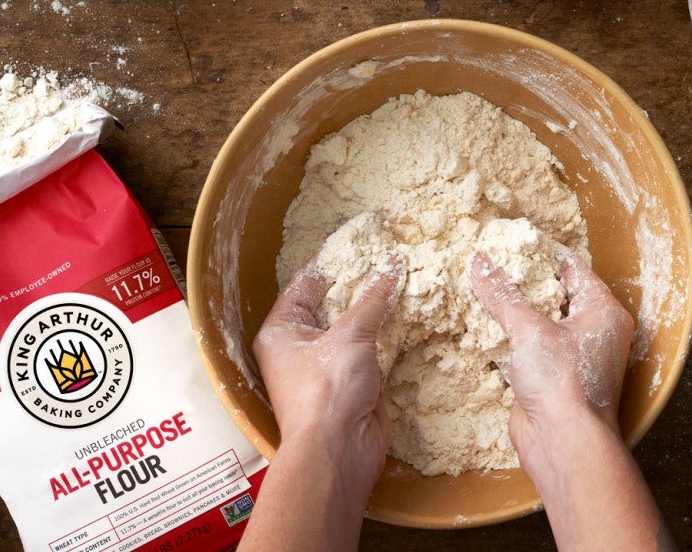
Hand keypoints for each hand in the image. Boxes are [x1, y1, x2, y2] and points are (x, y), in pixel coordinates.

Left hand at [244, 253, 402, 551]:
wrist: (339, 452)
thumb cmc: (327, 390)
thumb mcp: (349, 335)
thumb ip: (373, 298)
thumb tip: (392, 263)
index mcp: (282, 331)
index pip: (304, 285)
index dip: (329, 262)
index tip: (354, 240)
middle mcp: (301, 346)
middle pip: (332, 304)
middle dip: (358, 283)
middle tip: (383, 255)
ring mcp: (329, 366)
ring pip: (355, 327)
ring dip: (376, 308)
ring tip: (401, 277)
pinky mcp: (355, 382)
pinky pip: (373, 348)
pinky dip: (388, 332)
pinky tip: (408, 311)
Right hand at [469, 249, 674, 551]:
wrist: (563, 442)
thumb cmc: (563, 382)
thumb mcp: (529, 328)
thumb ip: (502, 294)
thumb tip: (479, 262)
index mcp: (603, 311)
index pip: (573, 269)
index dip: (545, 251)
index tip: (518, 237)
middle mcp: (593, 332)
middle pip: (556, 294)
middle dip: (525, 280)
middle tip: (496, 260)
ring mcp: (572, 358)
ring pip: (540, 323)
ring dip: (514, 310)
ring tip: (485, 288)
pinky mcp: (551, 379)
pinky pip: (528, 349)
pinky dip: (508, 338)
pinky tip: (483, 327)